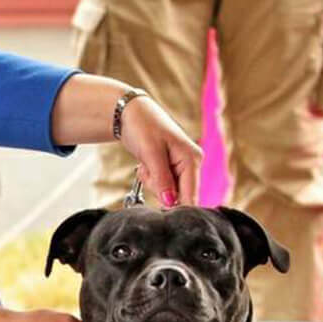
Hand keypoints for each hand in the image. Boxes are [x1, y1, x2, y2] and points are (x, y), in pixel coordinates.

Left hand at [119, 93, 200, 208]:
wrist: (130, 113)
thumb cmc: (142, 126)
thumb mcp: (151, 153)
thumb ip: (162, 180)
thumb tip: (170, 203)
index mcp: (192, 159)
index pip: (191, 195)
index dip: (176, 207)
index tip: (159, 208)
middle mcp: (192, 164)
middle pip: (179, 196)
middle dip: (159, 189)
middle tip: (147, 170)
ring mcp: (183, 167)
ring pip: (169, 192)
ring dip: (153, 183)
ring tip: (146, 164)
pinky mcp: (172, 169)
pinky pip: (162, 185)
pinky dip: (151, 179)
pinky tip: (146, 165)